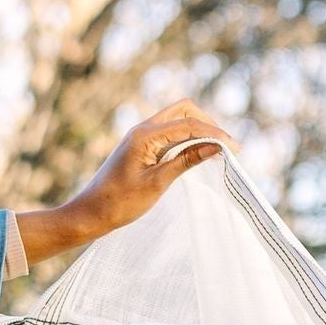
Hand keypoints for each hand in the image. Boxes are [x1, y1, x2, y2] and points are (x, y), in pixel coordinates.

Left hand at [16, 102, 232, 268]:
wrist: (90, 214)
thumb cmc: (120, 202)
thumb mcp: (158, 183)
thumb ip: (187, 161)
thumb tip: (215, 148)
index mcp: (145, 135)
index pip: (189, 125)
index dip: (215, 134)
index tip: (235, 149)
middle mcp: (143, 129)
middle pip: (184, 110)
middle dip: (207, 123)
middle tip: (225, 145)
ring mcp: (141, 136)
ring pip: (177, 120)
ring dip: (198, 130)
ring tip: (216, 150)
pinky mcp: (141, 146)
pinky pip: (169, 134)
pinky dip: (186, 139)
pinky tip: (197, 153)